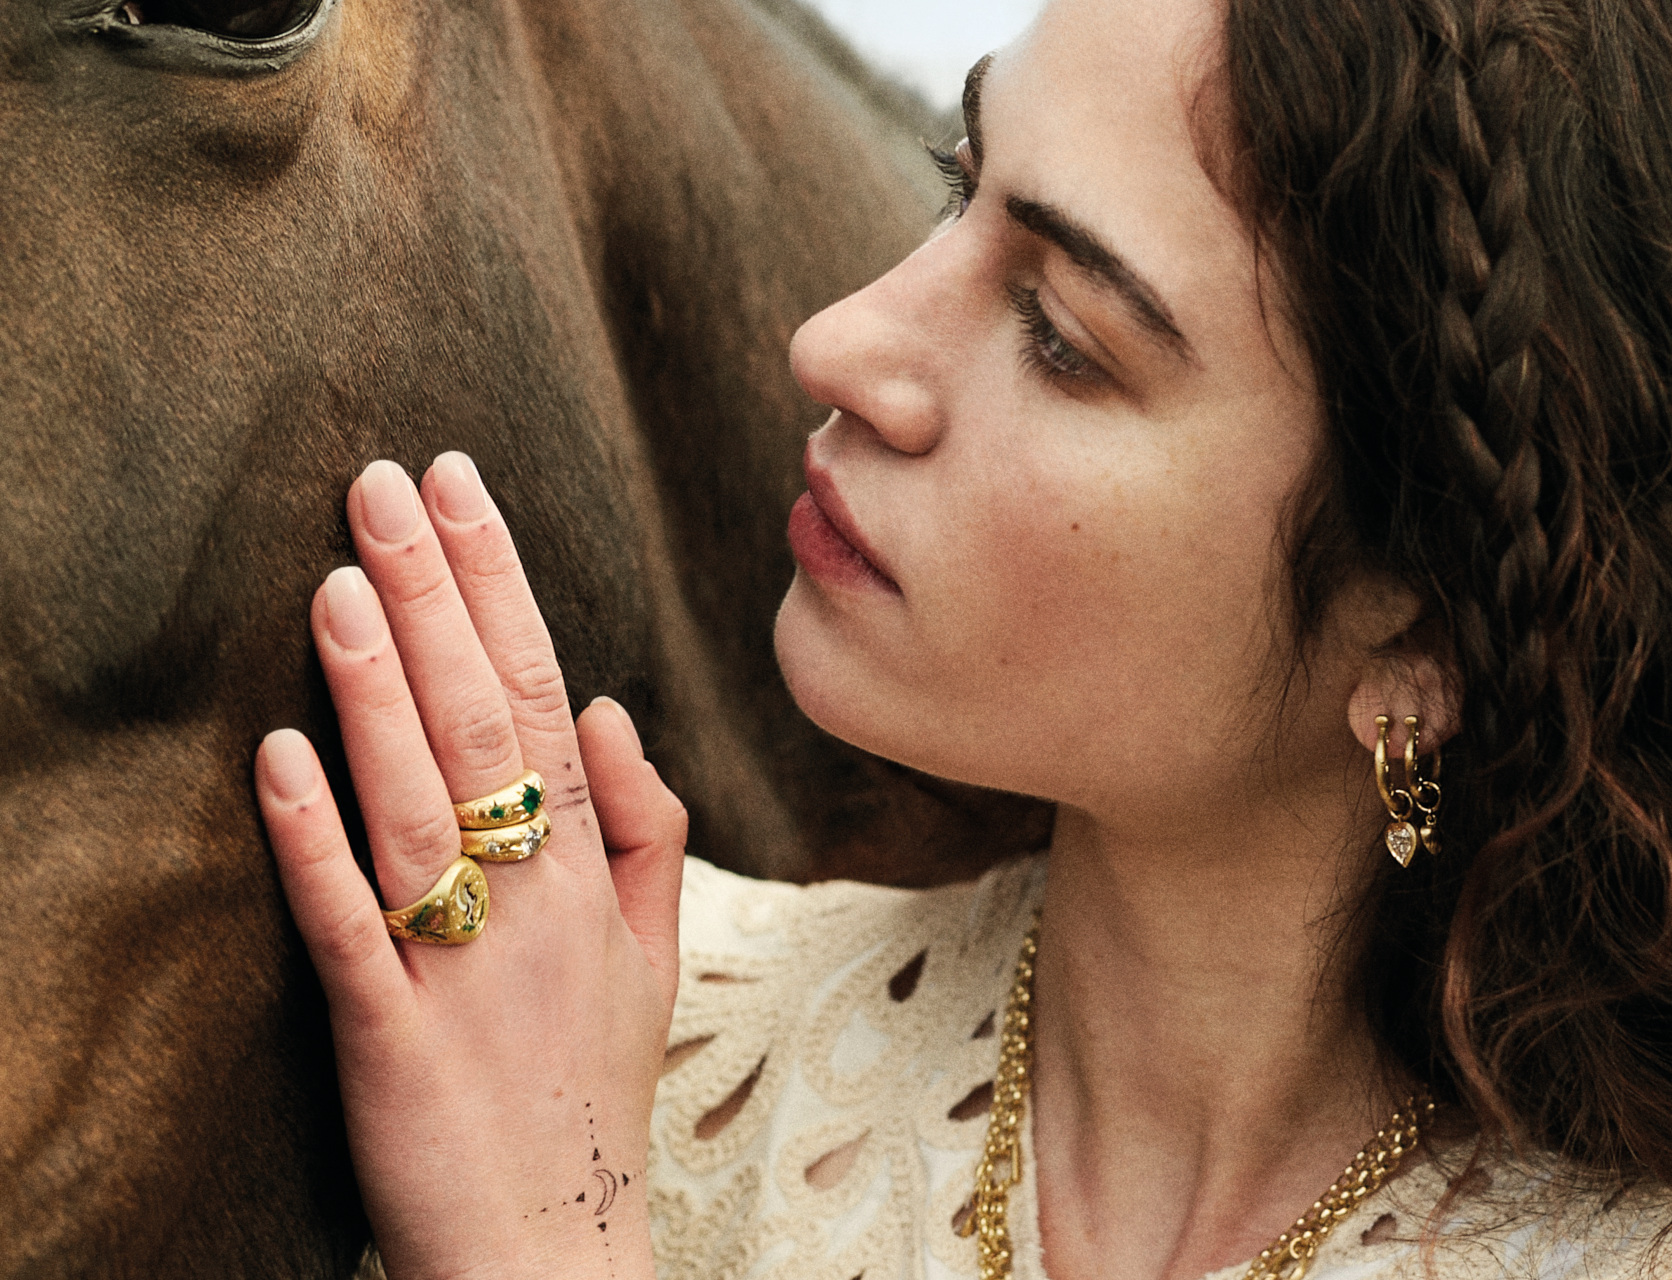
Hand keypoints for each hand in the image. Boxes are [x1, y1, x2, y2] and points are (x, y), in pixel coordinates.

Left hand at [254, 454, 683, 1279]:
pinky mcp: (391, 1041)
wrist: (555, 1248)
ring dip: (378, 691)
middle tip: (385, 483)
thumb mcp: (656, 957)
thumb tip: (607, 708)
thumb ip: (644, 827)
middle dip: (436, 595)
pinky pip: (351, 929)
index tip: (460, 490)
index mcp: (594, 875)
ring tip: (340, 578)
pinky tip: (278, 756)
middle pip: (485, 725)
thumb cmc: (592, 1092)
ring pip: (421, 806)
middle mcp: (539, 905)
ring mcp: (467, 970)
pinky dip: (315, 842)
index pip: (545, 697)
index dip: (500, 588)